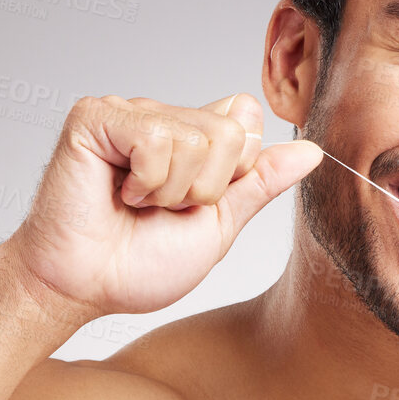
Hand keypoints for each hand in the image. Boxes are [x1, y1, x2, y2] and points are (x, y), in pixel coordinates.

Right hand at [4, 92, 320, 319]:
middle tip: (160, 209)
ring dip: (170, 191)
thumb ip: (261, 183)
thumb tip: (313, 151)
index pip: (247, 122)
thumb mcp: (219, 226)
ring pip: (195, 137)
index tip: (195, 203)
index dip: (233, 174)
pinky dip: (144, 181)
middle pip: (229, 132)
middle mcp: (162, 117)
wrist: (85, 287)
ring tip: (136, 204)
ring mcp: (129, 112)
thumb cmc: (139, 264)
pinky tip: (117, 193)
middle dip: (204, 189)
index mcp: (192, 138)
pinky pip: (154, 138)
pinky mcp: (96, 116)